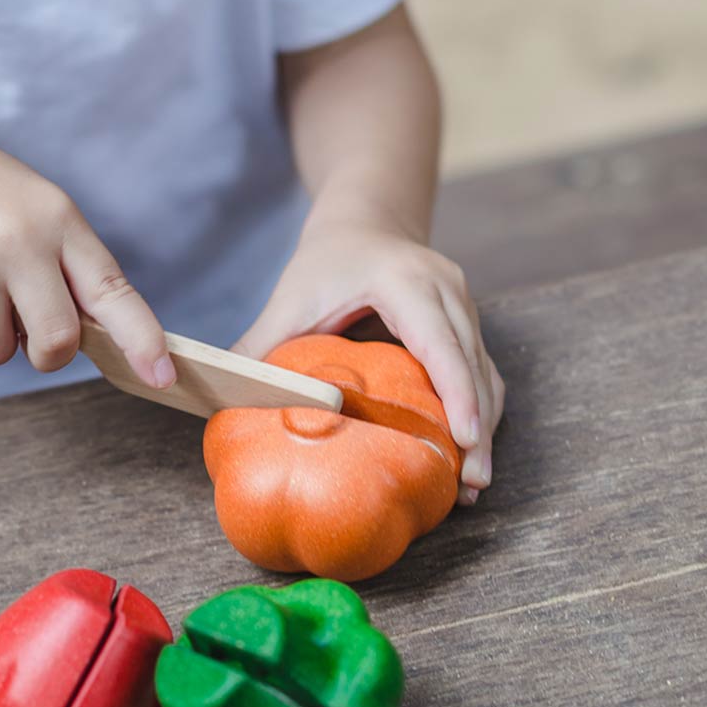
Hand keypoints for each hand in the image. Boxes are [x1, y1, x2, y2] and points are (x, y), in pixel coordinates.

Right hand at [0, 115, 174, 389]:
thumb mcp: (35, 210)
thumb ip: (66, 268)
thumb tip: (85, 345)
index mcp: (60, 221)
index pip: (112, 290)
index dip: (141, 338)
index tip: (163, 375)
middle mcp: (21, 242)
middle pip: (58, 343)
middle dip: (46, 354)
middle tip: (26, 330)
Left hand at [232, 219, 503, 504]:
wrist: (365, 221)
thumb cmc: (327, 259)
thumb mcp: (291, 297)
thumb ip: (260, 345)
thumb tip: (221, 398)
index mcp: (405, 281)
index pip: (439, 341)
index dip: (455, 391)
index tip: (463, 440)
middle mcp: (446, 290)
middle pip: (471, 365)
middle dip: (476, 428)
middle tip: (471, 484)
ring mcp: (465, 306)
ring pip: (486, 373)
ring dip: (483, 428)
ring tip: (472, 483)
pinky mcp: (468, 324)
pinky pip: (482, 373)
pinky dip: (477, 412)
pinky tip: (465, 453)